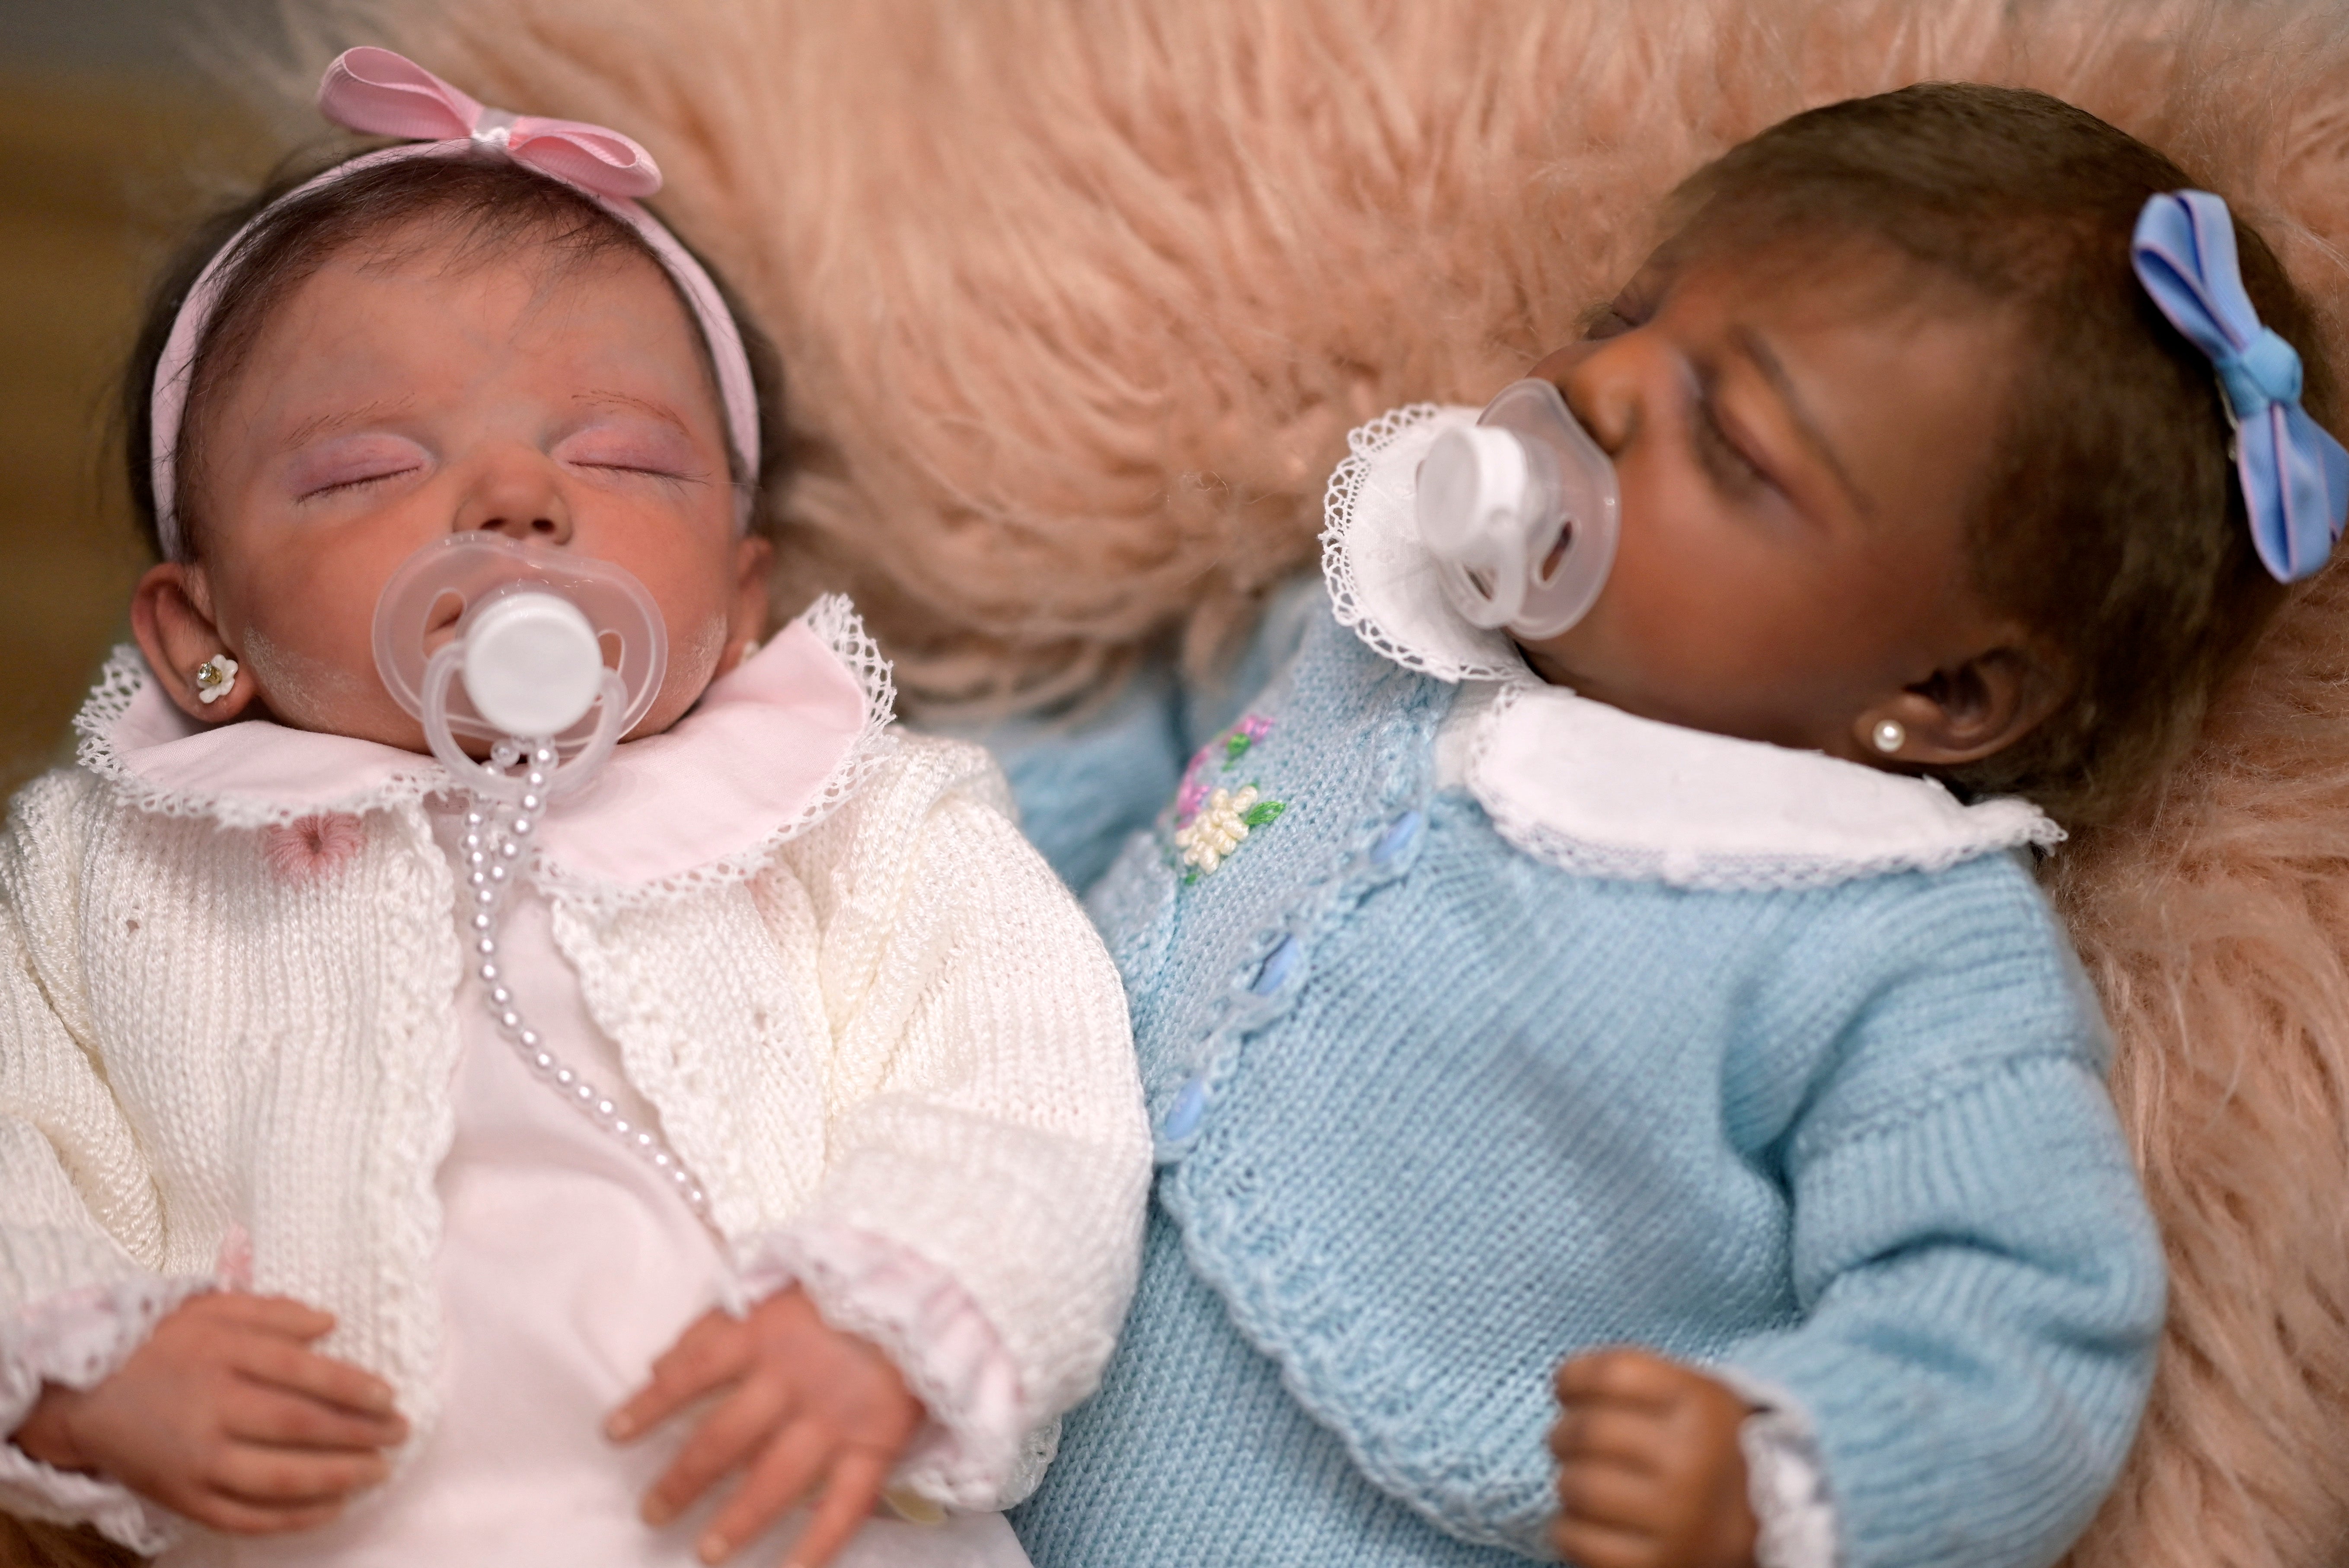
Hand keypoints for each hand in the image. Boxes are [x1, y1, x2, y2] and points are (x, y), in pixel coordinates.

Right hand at [8, 1292, 405, 1534]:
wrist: (83, 1397)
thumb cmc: (158, 1347)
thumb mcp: (211, 1308)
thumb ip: (273, 1312)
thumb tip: (330, 1323)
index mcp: (222, 1358)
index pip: (303, 1374)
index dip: (354, 1388)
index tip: (391, 1397)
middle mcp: (211, 1411)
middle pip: (300, 1427)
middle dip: (360, 1434)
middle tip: (401, 1434)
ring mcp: (196, 1462)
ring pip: (280, 1479)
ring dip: (339, 1478)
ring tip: (379, 1471)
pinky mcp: (183, 1499)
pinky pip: (247, 1517)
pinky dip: (294, 1518)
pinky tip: (333, 1507)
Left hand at [608, 1286, 925, 1567]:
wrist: (938, 1280)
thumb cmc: (853, 1281)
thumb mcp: (778, 1286)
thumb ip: (718, 1325)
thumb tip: (658, 1367)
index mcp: (763, 1334)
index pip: (689, 1373)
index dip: (648, 1405)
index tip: (614, 1433)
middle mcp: (792, 1380)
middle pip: (722, 1439)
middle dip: (682, 1481)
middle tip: (652, 1512)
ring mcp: (835, 1417)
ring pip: (774, 1480)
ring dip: (736, 1520)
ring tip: (707, 1553)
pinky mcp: (876, 1444)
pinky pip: (843, 1506)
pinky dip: (817, 1547)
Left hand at [1548, 1348, 1758, 1567]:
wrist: (1763, 1528)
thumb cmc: (1709, 1449)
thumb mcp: (1696, 1396)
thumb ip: (1637, 1380)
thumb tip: (1566, 1382)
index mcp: (1701, 1408)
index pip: (1610, 1374)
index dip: (1573, 1378)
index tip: (1568, 1390)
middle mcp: (1690, 1461)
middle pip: (1585, 1431)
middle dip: (1564, 1433)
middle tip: (1569, 1440)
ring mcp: (1675, 1519)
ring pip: (1575, 1486)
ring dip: (1568, 1480)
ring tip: (1586, 1480)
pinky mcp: (1655, 1563)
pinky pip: (1575, 1538)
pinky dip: (1568, 1527)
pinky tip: (1588, 1519)